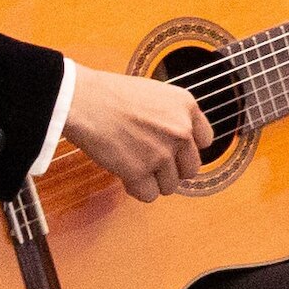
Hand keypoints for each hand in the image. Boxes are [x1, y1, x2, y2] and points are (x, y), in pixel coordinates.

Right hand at [57, 65, 213, 202]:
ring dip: (153, 181)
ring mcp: (162, 152)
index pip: (205, 141)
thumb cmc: (110, 94)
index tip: (175, 152)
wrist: (83, 100)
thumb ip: (172, 115)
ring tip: (135, 167)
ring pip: (170, 186)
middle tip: (152, 164)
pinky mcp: (140, 171)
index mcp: (186, 106)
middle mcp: (180, 130)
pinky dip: (137, 190)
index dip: (187, 149)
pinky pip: (149, 195)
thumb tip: (178, 140)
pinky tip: (127, 176)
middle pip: (191, 169)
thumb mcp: (155, 93)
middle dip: (172, 170)